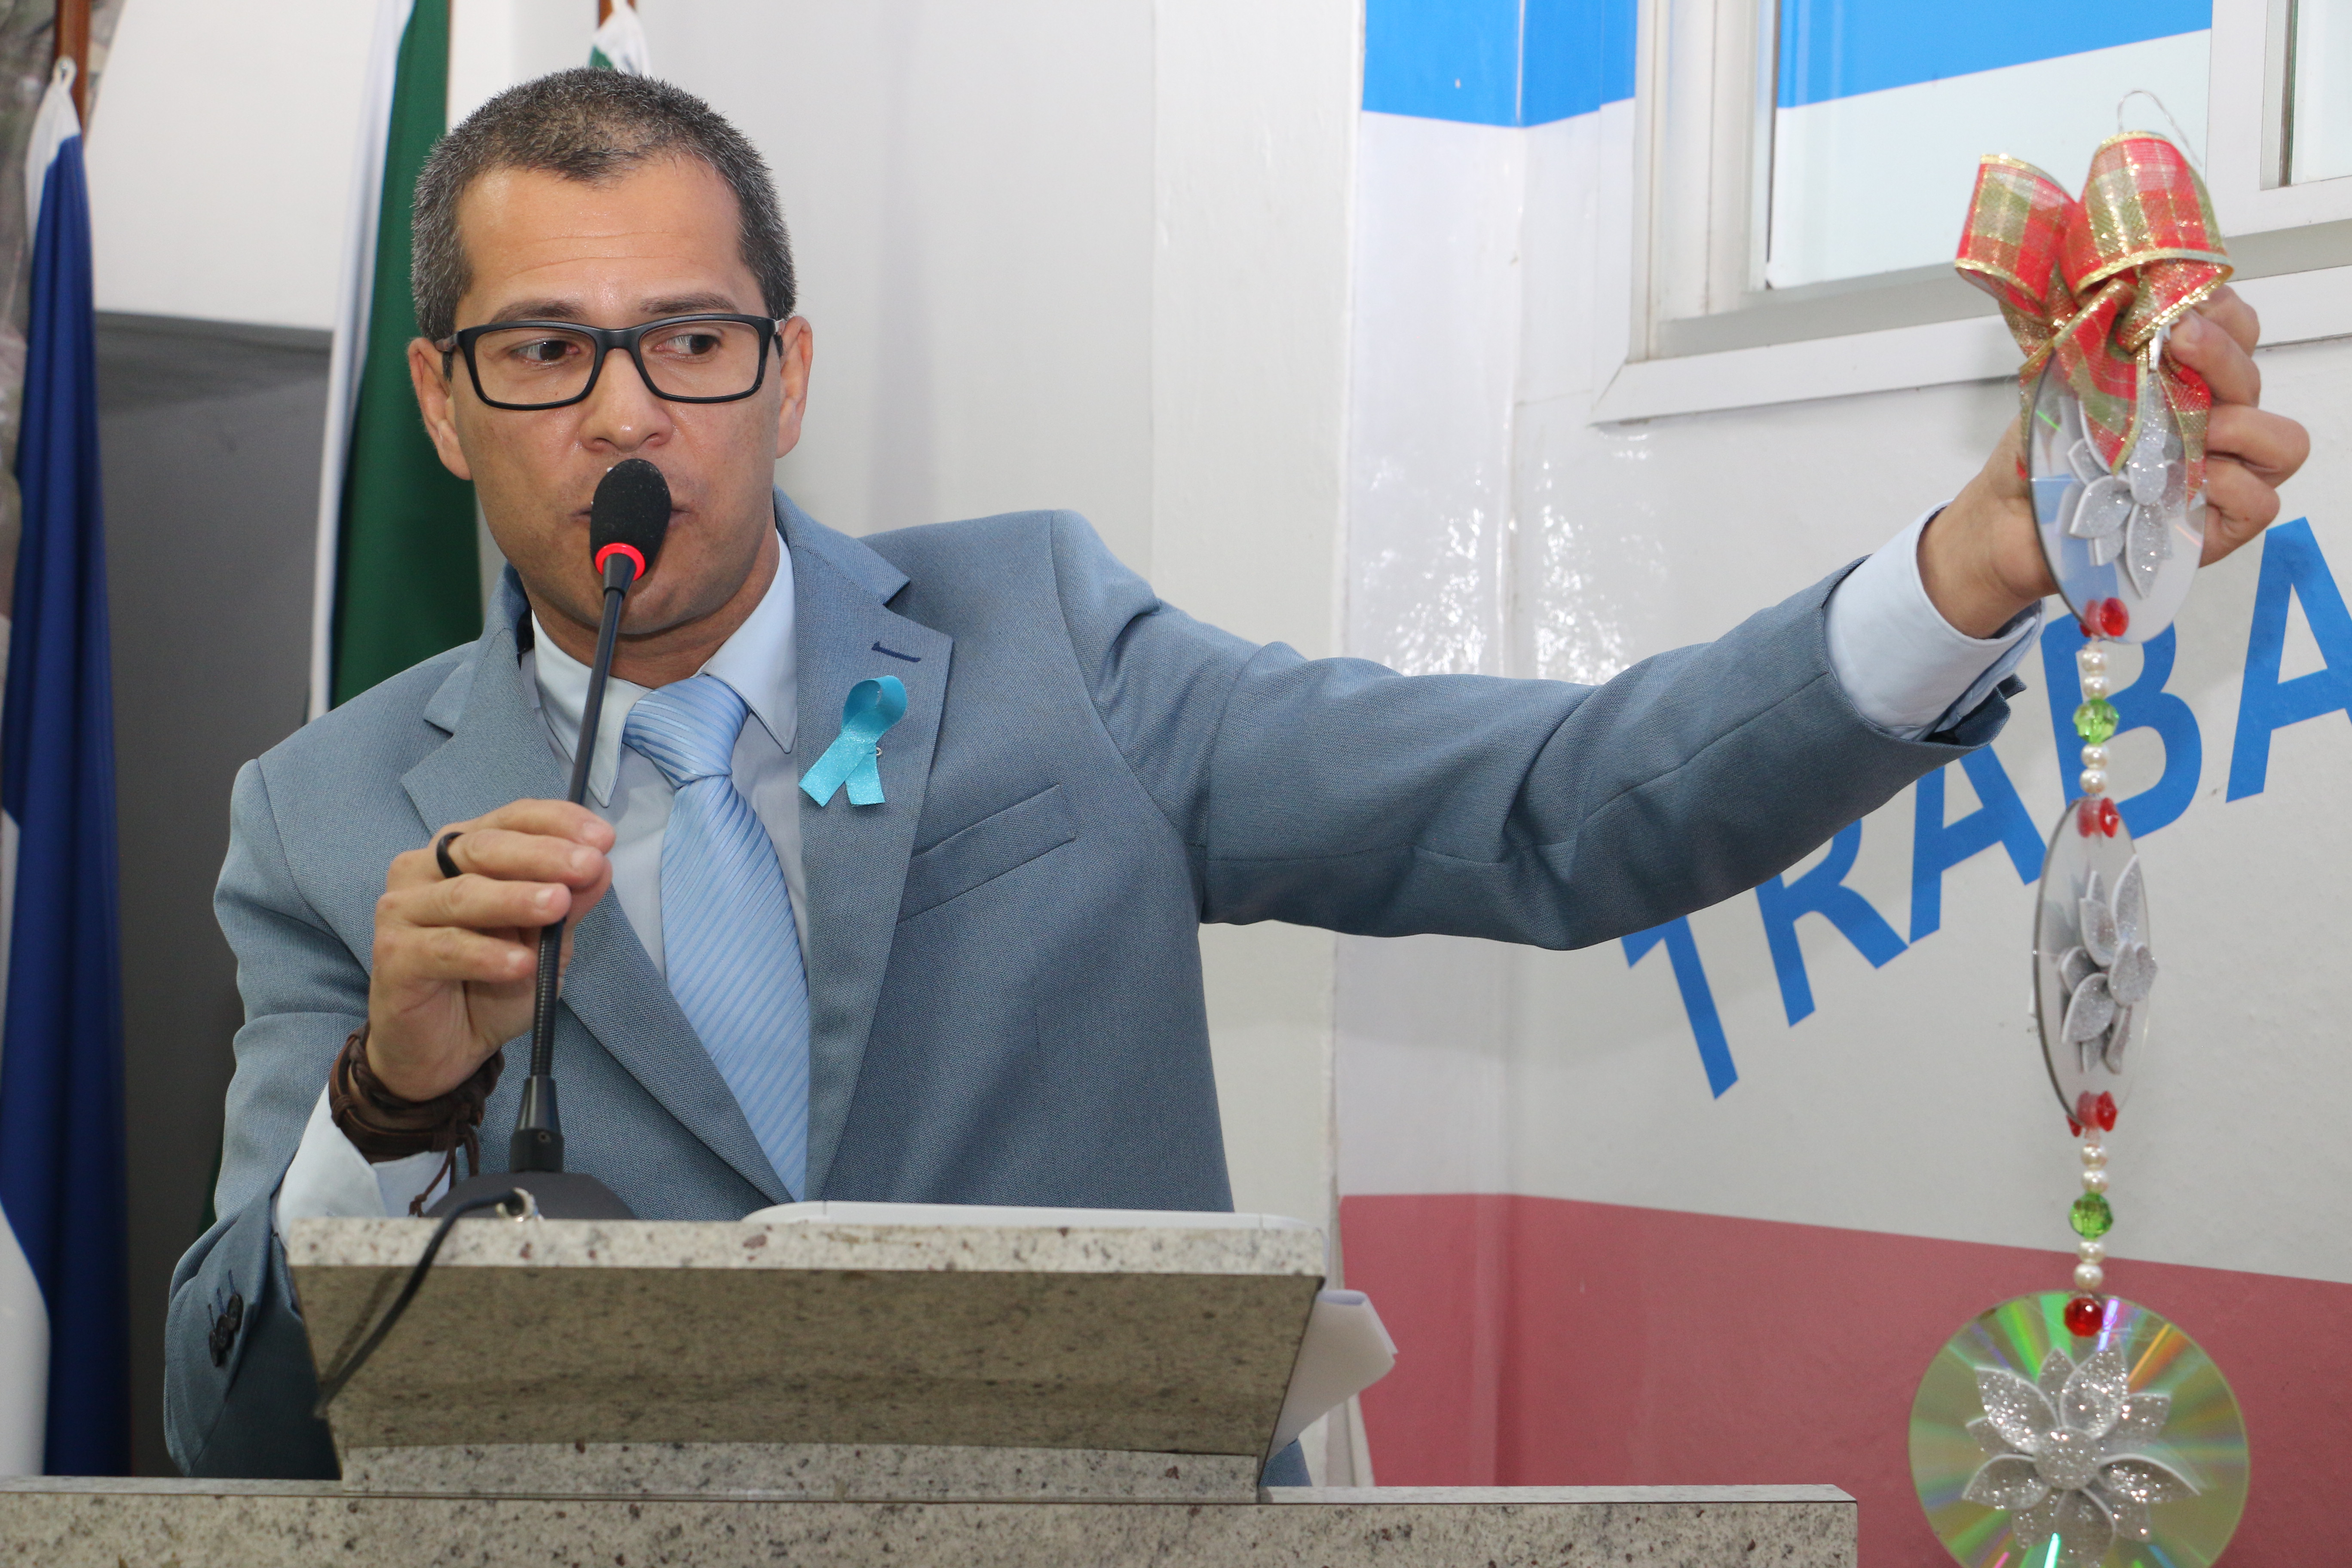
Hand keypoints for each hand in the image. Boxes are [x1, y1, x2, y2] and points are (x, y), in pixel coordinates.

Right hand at [367, 800, 614, 1101]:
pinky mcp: (393, 954)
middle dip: (542, 854)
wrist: (447, 1047)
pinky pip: (445, 948)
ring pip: (463, 895)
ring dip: (515, 898)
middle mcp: (426, 868)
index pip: (511, 819)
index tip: (604, 839)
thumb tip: (601, 866)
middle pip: (484, 848)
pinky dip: (487, 954)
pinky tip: (522, 963)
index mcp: (464, 852)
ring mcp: (403, 909)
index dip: (558, 822)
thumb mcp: (545, 941)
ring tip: (556, 905)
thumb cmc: (494, 982)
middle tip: (588, 865)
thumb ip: (567, 903)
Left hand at [1920, 285, 2311, 635]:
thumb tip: (2125, 299)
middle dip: (2221, 352)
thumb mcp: (2066, 389)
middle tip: (2178, 340)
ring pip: (2283, 442)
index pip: (2237, 332)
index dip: (2221, 310)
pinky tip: (2187, 480)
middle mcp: (2214, 424)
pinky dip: (2231, 485)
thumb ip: (2102, 349)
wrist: (2009, 520)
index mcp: (2187, 383)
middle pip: (2254, 376)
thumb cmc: (2042, 454)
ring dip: (2242, 421)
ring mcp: (2220, 476)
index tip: (2177, 303)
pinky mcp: (2214, 528)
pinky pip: (2260, 502)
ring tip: (2193, 425)